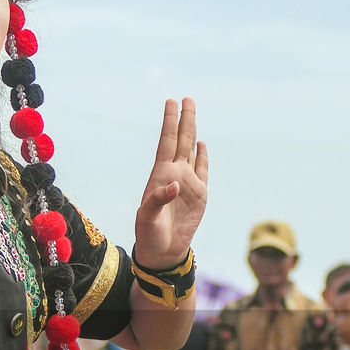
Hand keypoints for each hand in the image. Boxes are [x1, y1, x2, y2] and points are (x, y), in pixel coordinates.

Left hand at [133, 98, 207, 268]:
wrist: (163, 251)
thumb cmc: (149, 235)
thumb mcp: (146, 218)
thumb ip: (157, 200)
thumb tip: (175, 185)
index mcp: (160, 175)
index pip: (166, 142)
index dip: (169, 122)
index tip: (171, 102)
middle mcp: (174, 174)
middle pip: (180, 140)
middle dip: (184, 119)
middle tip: (186, 97)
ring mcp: (188, 183)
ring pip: (192, 151)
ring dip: (193, 131)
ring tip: (192, 111)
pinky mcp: (199, 195)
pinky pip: (203, 171)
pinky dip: (203, 157)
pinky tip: (202, 144)